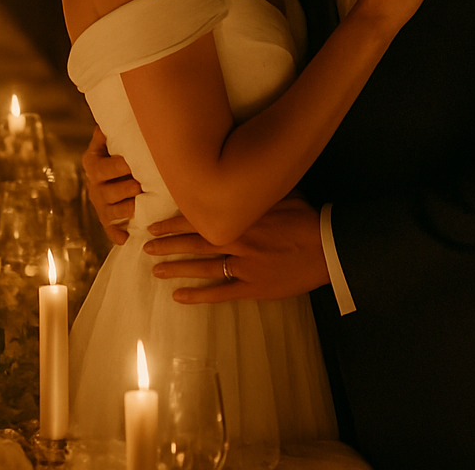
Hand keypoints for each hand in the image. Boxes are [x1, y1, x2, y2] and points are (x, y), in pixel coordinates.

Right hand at [82, 126, 139, 245]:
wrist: (113, 172)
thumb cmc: (118, 151)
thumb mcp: (109, 140)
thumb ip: (109, 130)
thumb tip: (113, 112)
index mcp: (93, 164)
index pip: (100, 167)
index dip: (116, 166)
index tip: (130, 163)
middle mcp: (94, 186)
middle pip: (106, 191)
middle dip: (122, 189)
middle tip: (139, 185)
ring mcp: (100, 205)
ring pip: (110, 211)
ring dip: (124, 209)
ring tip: (138, 207)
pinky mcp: (107, 220)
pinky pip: (110, 230)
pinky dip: (117, 235)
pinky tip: (126, 238)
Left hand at [144, 196, 328, 303]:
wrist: (328, 246)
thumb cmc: (306, 217)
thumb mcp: (280, 194)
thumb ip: (255, 191)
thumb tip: (239, 177)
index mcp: (241, 217)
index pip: (199, 219)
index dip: (174, 223)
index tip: (153, 225)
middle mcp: (237, 241)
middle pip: (194, 243)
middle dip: (167, 245)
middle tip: (146, 248)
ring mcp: (244, 267)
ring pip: (202, 267)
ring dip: (176, 269)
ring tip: (155, 270)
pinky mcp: (253, 287)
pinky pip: (220, 293)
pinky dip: (198, 295)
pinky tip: (179, 297)